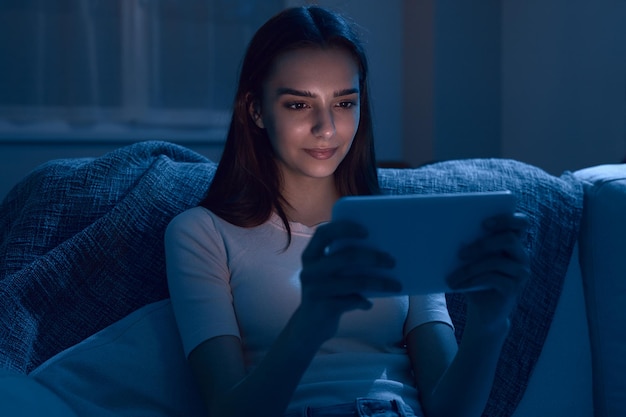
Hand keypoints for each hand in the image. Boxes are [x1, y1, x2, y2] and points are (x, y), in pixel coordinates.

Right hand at [299, 220, 400, 338]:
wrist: (309, 326)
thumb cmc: (327, 292)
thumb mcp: (329, 273)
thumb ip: (343, 259)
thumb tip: (381, 249)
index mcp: (311, 255)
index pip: (324, 233)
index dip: (344, 229)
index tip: (367, 231)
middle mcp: (310, 270)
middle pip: (345, 257)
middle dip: (372, 258)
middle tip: (392, 261)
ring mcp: (315, 289)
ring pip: (353, 282)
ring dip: (379, 283)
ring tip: (396, 286)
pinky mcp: (322, 308)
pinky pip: (351, 301)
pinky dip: (363, 302)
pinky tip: (368, 304)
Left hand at [446, 213, 530, 329]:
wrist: (482, 310)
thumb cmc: (474, 279)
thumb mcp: (470, 261)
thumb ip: (468, 245)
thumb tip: (450, 235)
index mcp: (513, 241)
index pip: (521, 223)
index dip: (506, 219)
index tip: (483, 223)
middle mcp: (521, 255)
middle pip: (510, 239)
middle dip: (483, 243)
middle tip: (460, 253)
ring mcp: (520, 272)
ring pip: (496, 262)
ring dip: (469, 269)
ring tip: (452, 277)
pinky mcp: (514, 288)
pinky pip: (493, 279)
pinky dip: (472, 281)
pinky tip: (457, 285)